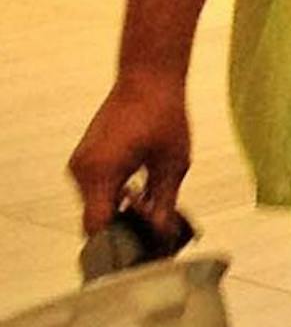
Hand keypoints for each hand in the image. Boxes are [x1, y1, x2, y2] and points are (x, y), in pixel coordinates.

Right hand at [68, 73, 192, 239]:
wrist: (147, 79)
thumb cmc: (163, 115)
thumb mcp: (174, 165)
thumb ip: (164, 204)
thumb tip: (161, 234)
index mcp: (101, 172)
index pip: (98, 227)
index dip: (120, 243)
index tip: (143, 247)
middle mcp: (82, 170)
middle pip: (96, 220)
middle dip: (124, 227)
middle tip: (154, 223)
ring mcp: (80, 164)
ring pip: (95, 206)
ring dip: (119, 210)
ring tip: (149, 201)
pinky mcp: (84, 159)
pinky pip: (94, 190)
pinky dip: (113, 196)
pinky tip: (138, 188)